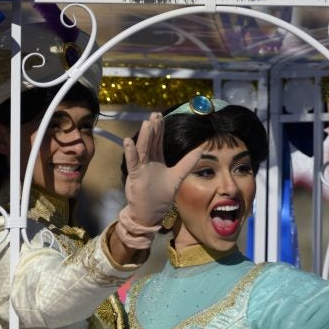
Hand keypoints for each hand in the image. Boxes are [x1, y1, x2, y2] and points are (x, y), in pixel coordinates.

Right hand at [114, 113, 200, 248]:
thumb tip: (201, 150)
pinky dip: (130, 152)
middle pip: (150, 141)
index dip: (159, 129)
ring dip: (144, 136)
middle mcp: (147, 162)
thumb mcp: (177, 177)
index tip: (160, 116)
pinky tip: (128, 141)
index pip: (158, 141)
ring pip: (142, 149)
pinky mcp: (135, 177)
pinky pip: (133, 163)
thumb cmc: (160, 196)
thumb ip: (187, 163)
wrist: (150, 213)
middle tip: (155, 115)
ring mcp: (141, 168)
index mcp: (156, 160)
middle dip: (153, 129)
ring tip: (146, 123)